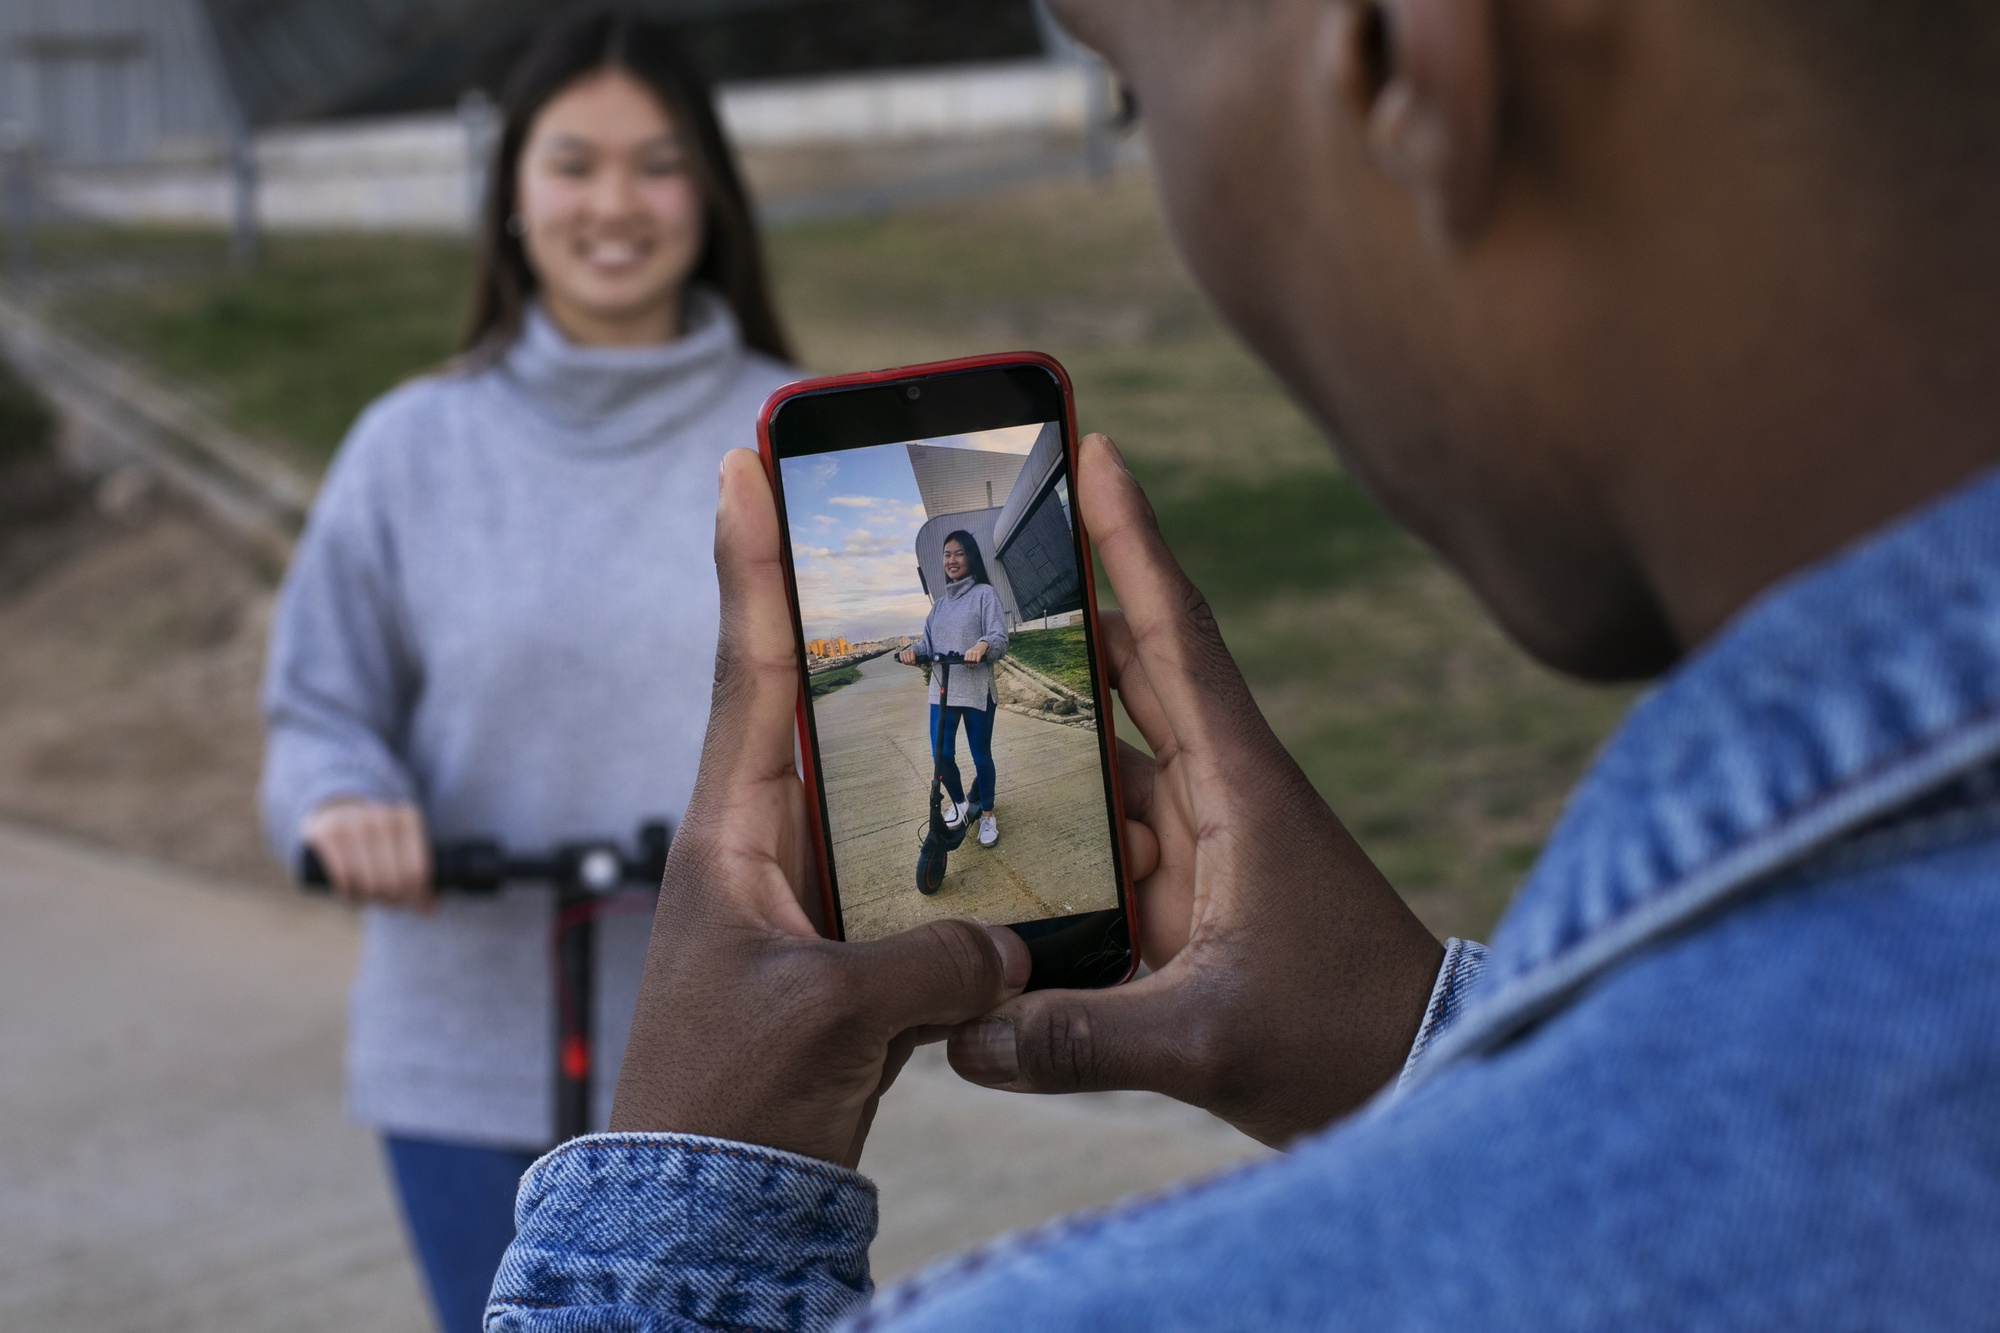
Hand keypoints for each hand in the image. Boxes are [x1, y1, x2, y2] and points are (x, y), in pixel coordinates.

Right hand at [301, 799, 432, 908]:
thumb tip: (430, 912)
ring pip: (369, 881)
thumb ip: (418, 877)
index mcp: (407, 819)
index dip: (413, 896)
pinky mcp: (327, 834)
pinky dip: (347, 892)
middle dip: (391, 898)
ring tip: (367, 897)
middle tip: (386, 900)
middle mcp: (382, 818)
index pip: (417, 872)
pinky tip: (349, 892)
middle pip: (394, 880)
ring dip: (368, 897)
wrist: (334, 814)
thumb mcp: (400, 849)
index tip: (406, 901)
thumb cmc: (375, 842)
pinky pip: (343, 876)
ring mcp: (353, 823)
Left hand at [610, 451, 1031, 1167]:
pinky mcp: (845, 943)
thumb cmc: (728, 1099)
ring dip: (910, 717)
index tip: (741, 459)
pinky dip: (952, 827)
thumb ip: (928, 964)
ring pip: (869, 777)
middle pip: (810, 696)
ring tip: (971, 637)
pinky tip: (1011, 803)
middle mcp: (763, 843)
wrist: (710, 1200)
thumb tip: (1010, 943)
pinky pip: (907, 860)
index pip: (745, 667)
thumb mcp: (829, 1018)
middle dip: (841, 607)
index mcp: (731, 832)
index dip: (750, 561)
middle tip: (881, 517)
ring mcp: (805, 891)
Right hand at [946, 435, 1445, 1148]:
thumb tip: (963, 1037)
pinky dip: (1055, 828)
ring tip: (953, 689)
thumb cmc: (1344, 1040)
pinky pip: (1106, 838)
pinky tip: (990, 836)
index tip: (1099, 450)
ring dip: (1044, 733)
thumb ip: (1083, 1040)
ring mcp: (1206, 842)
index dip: (1135, 541)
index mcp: (1240, 788)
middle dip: (1067, 605)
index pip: (1177, 638)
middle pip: (1134, 672)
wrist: (1424, 1077)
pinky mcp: (1193, 892)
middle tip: (991, 544)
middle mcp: (1221, 795)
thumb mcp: (1209, 1044)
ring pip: (1107, 762)